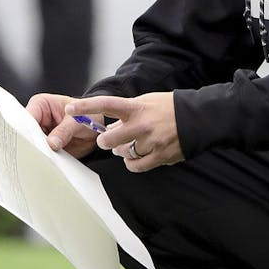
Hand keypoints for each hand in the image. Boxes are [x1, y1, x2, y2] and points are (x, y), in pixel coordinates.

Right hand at [28, 93, 98, 159]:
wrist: (97, 131)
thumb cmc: (88, 115)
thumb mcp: (78, 120)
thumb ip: (65, 130)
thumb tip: (52, 143)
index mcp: (41, 104)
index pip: (28, 116)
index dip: (27, 129)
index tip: (31, 140)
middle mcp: (38, 119)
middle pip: (27, 133)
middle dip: (31, 143)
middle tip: (37, 153)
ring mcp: (41, 135)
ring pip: (32, 146)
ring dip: (38, 153)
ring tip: (44, 159)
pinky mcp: (46, 148)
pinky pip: (41, 155)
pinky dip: (44, 160)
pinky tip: (48, 163)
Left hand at [65, 92, 182, 172]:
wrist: (199, 119)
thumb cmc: (168, 109)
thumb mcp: (146, 103)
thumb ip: (126, 115)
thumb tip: (108, 131)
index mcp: (137, 108)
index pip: (106, 105)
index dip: (86, 107)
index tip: (70, 108)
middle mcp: (142, 125)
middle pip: (109, 141)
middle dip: (106, 142)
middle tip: (109, 140)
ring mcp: (151, 143)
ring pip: (123, 154)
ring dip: (122, 151)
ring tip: (131, 143)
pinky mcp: (159, 157)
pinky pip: (135, 166)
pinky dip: (132, 162)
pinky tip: (137, 154)